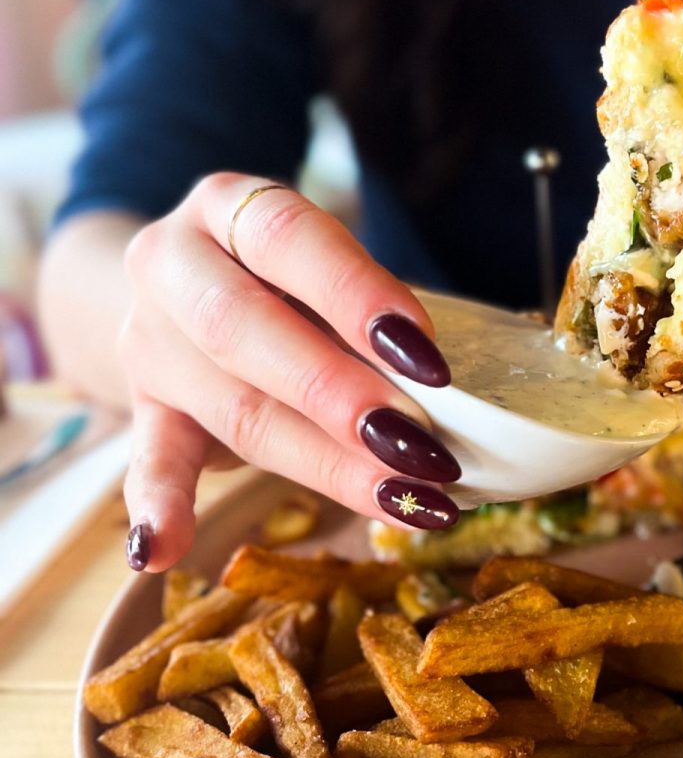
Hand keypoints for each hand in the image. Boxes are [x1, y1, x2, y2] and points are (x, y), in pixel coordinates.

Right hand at [119, 173, 461, 572]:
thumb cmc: (285, 278)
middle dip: (340, 393)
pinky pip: (146, 462)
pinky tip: (162, 550)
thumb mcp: (322, 268)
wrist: (181, 289)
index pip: (287, 236)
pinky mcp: (144, 410)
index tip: (427, 355)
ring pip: (232, 407)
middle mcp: (172, 264)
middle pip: (245, 328)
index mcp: (226, 207)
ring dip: (322, 462)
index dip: (357, 294)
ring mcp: (150, 342)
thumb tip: (462, 391)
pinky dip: (159, 507)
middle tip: (418, 445)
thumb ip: (373, 312)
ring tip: (401, 500)